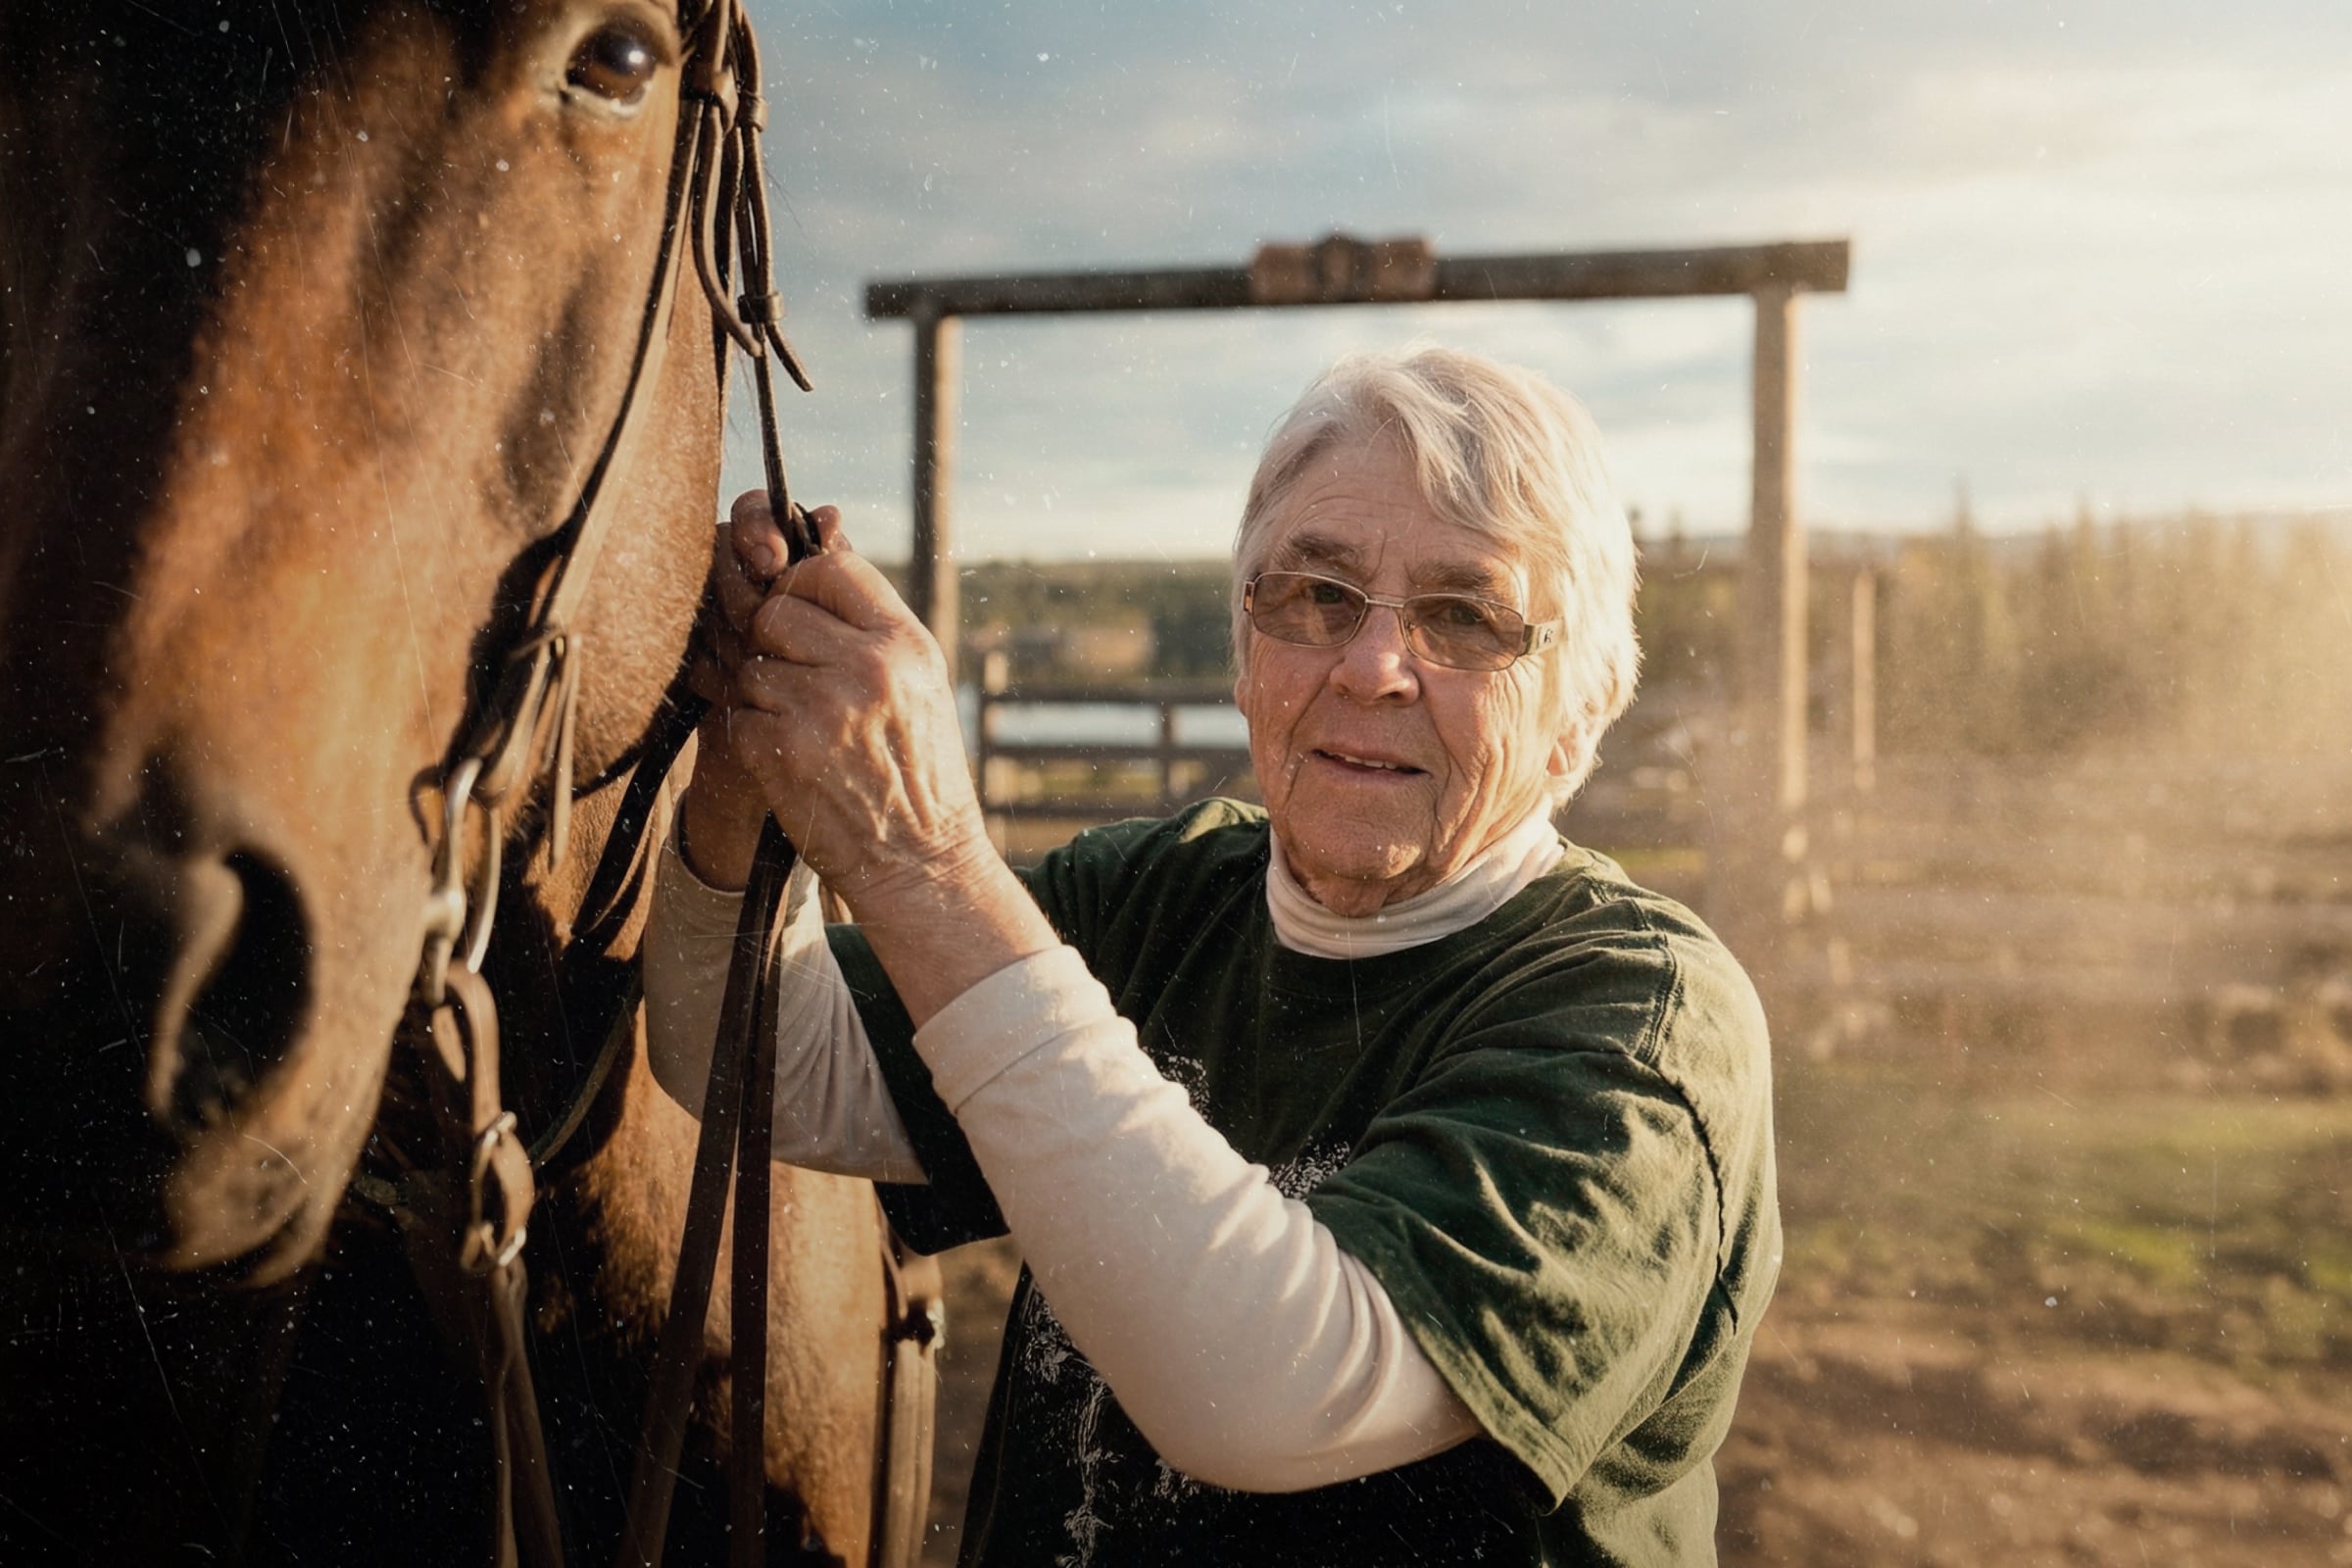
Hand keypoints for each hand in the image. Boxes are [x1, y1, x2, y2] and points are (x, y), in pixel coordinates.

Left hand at [694, 490, 1057, 1025]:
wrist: (921, 861)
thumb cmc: (919, 771)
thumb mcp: (920, 685)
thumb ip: (873, 624)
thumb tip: (818, 552)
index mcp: (903, 643)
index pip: (829, 568)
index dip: (803, 585)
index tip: (805, 615)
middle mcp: (865, 667)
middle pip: (776, 611)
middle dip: (774, 642)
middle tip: (796, 678)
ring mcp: (820, 709)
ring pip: (751, 665)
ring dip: (762, 695)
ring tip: (802, 728)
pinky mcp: (781, 751)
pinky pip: (737, 714)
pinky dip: (752, 735)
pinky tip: (788, 759)